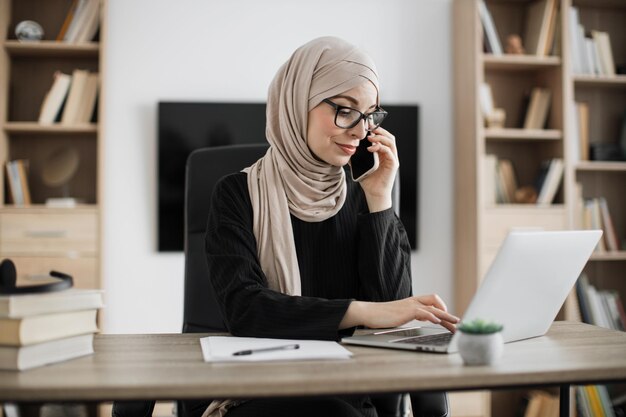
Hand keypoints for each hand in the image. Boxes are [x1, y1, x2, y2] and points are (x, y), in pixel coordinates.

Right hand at [340, 294, 459, 332]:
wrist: (368, 313)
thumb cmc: (381, 316)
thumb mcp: (399, 315)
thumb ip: (410, 316)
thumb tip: (420, 320)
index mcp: (412, 303)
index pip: (432, 301)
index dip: (442, 309)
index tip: (448, 319)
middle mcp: (413, 302)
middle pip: (436, 303)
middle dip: (448, 314)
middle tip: (458, 323)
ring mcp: (409, 305)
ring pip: (433, 308)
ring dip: (446, 316)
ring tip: (455, 323)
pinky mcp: (405, 311)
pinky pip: (422, 311)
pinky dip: (431, 315)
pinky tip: (437, 321)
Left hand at [358, 127, 398, 211]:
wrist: (374, 193)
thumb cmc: (368, 181)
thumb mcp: (359, 166)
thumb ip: (356, 157)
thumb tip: (346, 149)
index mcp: (383, 153)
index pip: (383, 137)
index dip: (377, 131)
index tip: (367, 126)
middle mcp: (389, 155)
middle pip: (389, 137)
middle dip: (380, 131)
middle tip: (369, 128)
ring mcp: (392, 159)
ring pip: (391, 142)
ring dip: (380, 137)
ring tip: (370, 137)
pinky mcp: (393, 164)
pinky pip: (389, 152)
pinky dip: (381, 147)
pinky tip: (371, 149)